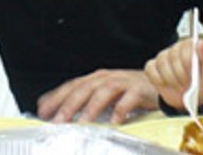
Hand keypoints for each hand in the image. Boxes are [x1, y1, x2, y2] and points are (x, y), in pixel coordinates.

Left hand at [37, 69, 158, 124]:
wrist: (159, 82)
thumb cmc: (129, 91)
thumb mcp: (104, 94)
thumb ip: (84, 101)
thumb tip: (59, 112)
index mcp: (95, 79)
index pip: (71, 86)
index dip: (56, 98)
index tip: (42, 112)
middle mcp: (106, 78)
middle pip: (84, 89)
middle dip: (69, 105)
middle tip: (58, 121)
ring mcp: (123, 82)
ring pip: (103, 92)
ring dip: (91, 108)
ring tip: (82, 122)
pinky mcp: (139, 90)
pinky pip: (128, 100)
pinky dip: (120, 110)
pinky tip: (114, 122)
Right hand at [143, 38, 202, 109]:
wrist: (191, 99)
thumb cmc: (201, 84)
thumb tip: (200, 42)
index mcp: (190, 46)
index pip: (185, 47)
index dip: (188, 62)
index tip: (193, 75)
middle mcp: (175, 49)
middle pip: (172, 55)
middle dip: (180, 73)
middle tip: (186, 85)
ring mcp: (162, 57)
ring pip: (161, 63)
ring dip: (171, 79)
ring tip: (179, 86)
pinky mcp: (152, 66)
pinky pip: (150, 70)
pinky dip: (158, 79)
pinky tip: (166, 84)